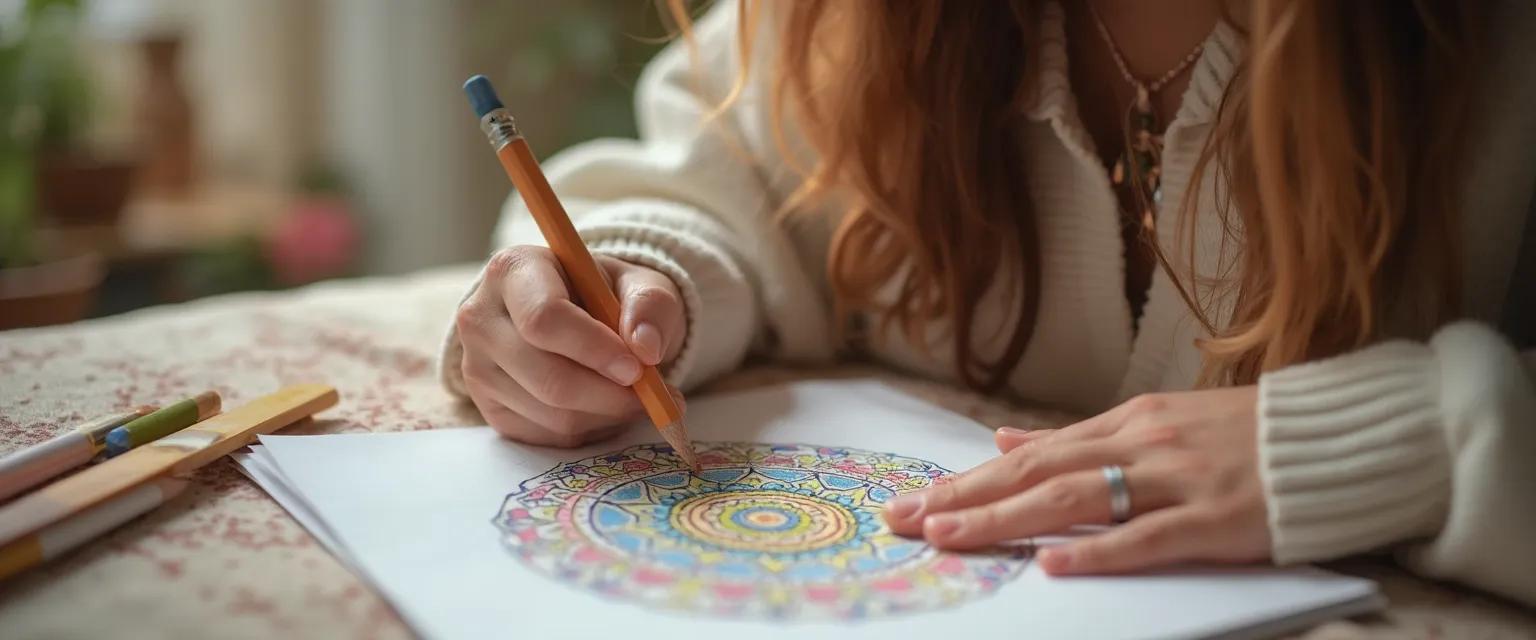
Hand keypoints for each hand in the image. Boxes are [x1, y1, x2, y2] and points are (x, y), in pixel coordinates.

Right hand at [455, 246, 685, 446]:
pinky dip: (590, 429)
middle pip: (548, 377)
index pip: (544, 318)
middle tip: (654, 396)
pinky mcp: (489, 409)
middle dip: (610, 394)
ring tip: (634, 397)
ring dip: (607, 415)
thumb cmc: (605, 294)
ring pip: (552, 414)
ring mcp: (476, 368)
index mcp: (513, 270)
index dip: (594, 349)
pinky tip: (604, 406)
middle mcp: (481, 318)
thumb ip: (650, 305)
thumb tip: (646, 348)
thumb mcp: (639, 283)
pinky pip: (548, 436)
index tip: (637, 368)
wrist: (577, 315)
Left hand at [882, 387, 1270, 574]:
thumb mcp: (1152, 424)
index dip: (968, 480)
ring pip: (1076, 500)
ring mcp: (1177, 480)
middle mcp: (1141, 444)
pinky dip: (1098, 551)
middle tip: (906, 522)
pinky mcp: (1215, 519)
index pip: (1029, 456)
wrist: (1334, 439)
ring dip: (1007, 520)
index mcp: (1125, 423)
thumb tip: (1004, 439)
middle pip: (1037, 475)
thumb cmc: (1241, 436)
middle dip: (966, 499)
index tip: (914, 501)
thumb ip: (1077, 439)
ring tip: (952, 537)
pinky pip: (1148, 537)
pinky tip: (1053, 564)